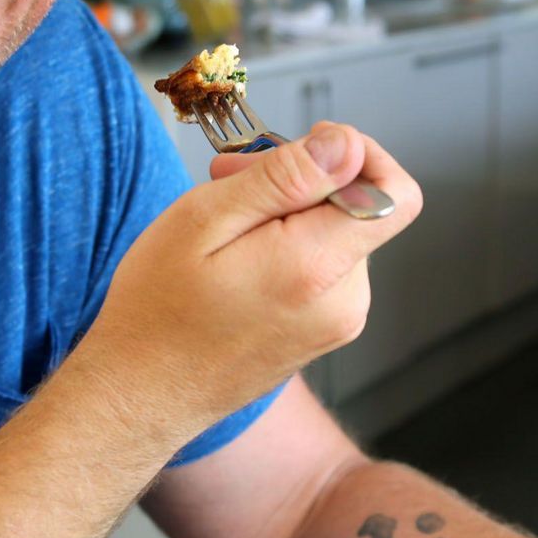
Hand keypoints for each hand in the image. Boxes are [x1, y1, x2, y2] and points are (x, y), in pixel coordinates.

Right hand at [81, 122, 419, 427]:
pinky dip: (285, 244)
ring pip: (335, 231)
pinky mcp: (323, 331)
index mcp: (316, 268)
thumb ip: (285, 178)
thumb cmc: (158, 310)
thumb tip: (346, 143)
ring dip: (285, 211)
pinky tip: (235, 254)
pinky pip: (322, 263)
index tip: (305, 147)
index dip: (358, 153)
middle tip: (227, 178)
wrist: (141, 394)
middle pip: (357, 206)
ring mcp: (337, 321)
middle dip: (299, 180)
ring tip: (221, 223)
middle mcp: (343, 300)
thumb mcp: (205, 220)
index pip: (396, 194)